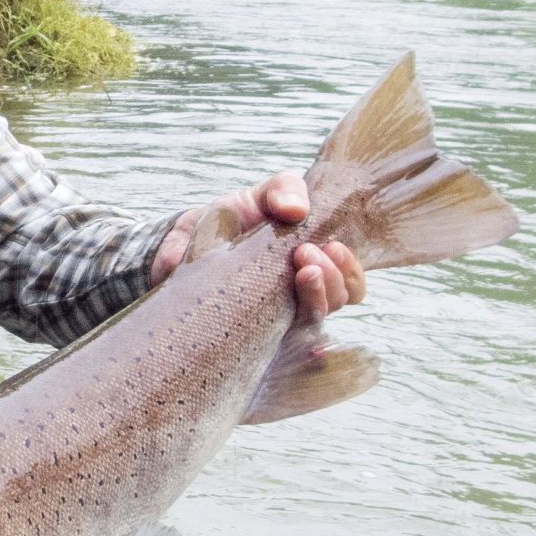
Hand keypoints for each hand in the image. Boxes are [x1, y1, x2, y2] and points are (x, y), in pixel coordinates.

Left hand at [149, 173, 366, 322]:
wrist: (185, 241)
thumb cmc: (233, 218)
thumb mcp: (260, 195)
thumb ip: (282, 191)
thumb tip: (295, 209)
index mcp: (313, 265)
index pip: (351, 281)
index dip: (350, 270)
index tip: (331, 246)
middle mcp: (301, 294)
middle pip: (338, 301)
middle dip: (330, 279)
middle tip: (305, 255)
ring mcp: (276, 314)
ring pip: (313, 321)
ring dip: (315, 297)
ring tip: (301, 273)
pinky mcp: (247, 330)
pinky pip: (273, 344)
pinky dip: (286, 337)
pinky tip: (282, 323)